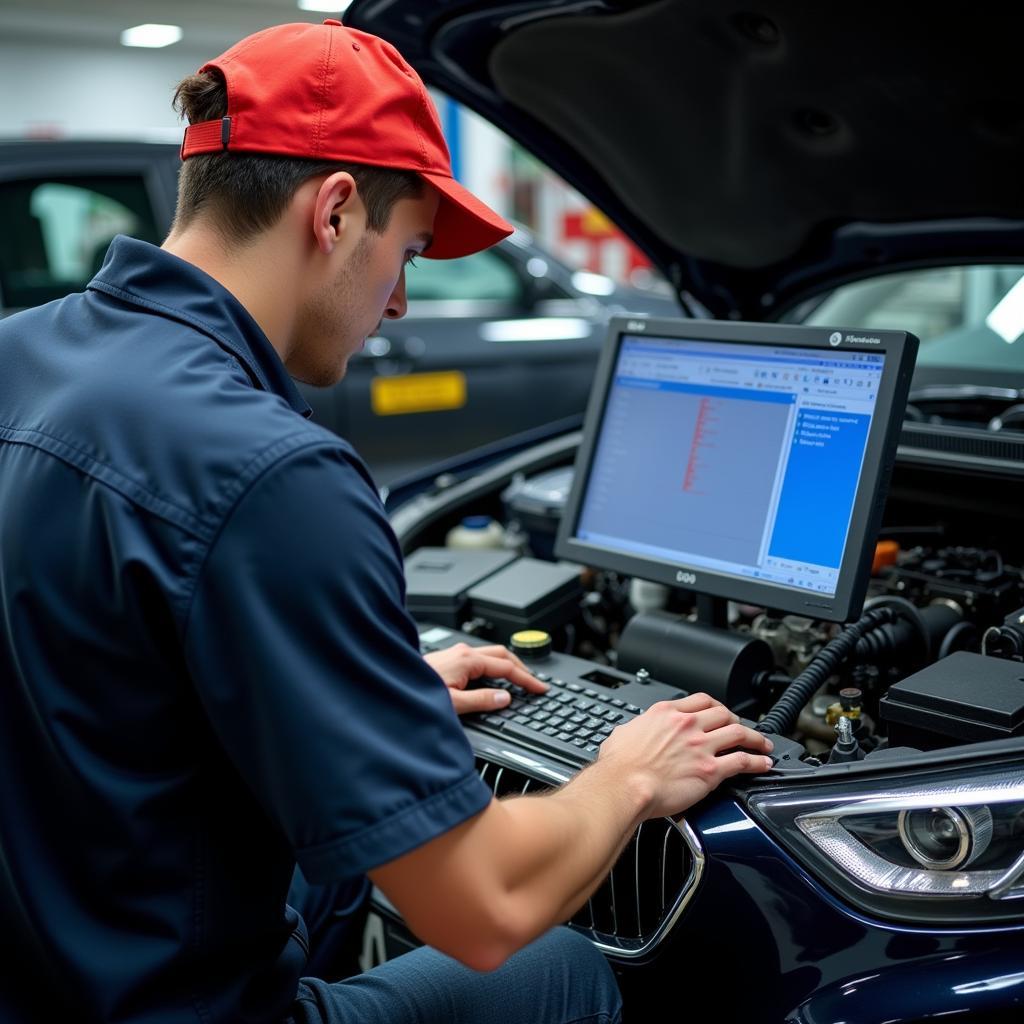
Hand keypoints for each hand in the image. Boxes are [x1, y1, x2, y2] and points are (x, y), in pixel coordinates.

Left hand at [424, 642, 548, 714]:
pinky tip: (491, 678)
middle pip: (502, 654)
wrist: (391, 684)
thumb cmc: (414, 693)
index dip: (526, 679)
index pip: (507, 668)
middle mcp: (462, 652)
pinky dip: (492, 667)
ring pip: (490, 655)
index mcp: (467, 660)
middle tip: (534, 683)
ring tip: (518, 680)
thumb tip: (504, 699)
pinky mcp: (448, 659)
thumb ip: (481, 700)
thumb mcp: (452, 704)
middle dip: (521, 667)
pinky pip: (479, 658)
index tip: (540, 688)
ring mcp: (454, 653)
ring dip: (506, 665)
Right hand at [598, 692, 773, 818]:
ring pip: (739, 733)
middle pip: (724, 714)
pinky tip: (763, 764)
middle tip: (743, 728)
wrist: (624, 786)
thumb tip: (637, 732)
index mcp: (666, 713)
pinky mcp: (710, 771)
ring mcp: (701, 747)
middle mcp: (687, 726)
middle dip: (738, 720)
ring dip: (756, 738)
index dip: (716, 706)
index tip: (721, 712)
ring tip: (763, 744)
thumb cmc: (619, 767)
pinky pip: (742, 762)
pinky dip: (757, 762)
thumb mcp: (624, 733)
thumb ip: (638, 728)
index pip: (701, 700)